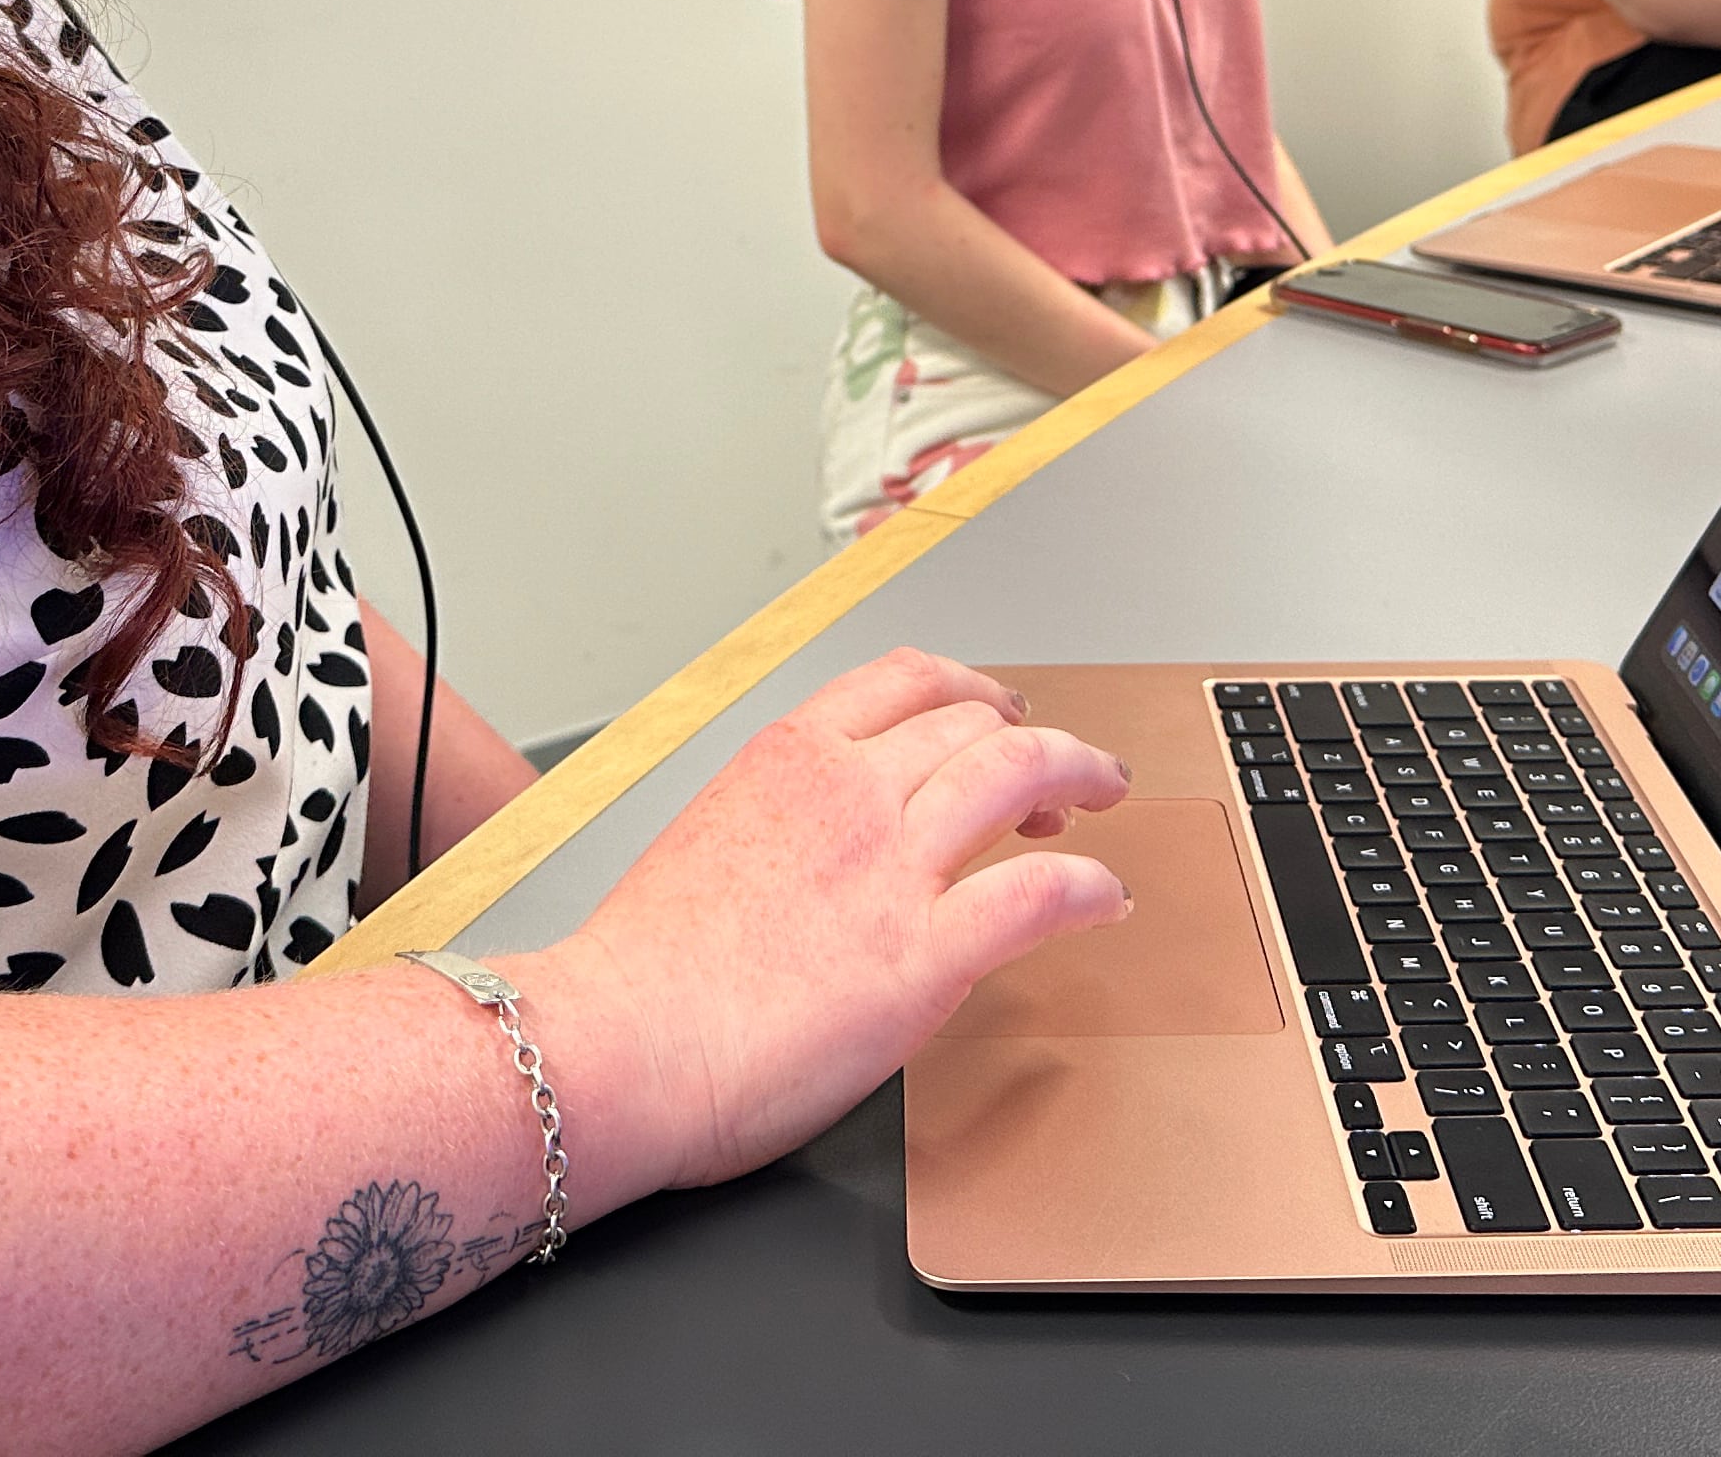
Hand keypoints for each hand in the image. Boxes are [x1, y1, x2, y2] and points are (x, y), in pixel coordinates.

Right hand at [526, 649, 1129, 1196]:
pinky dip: (1087, 887)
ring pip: (1018, 774)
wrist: (617, 1041)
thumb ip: (778, 827)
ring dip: (1077, 775)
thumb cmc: (640, 973)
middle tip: (1062, 771)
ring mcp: (892, 866)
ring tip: (1101, 799)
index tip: (993, 706)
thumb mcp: (708, 842)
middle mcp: (850, 790)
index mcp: (789, 758)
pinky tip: (1103, 898)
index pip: (903, 679)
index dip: (967, 687)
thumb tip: (815, 851)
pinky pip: (1038, 895)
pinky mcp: (925, 954)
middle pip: (973, 723)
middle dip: (1032, 737)